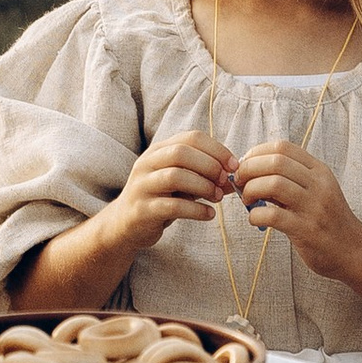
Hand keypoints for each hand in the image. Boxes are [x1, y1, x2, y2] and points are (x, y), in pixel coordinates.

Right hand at [112, 132, 233, 243]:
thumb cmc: (160, 199)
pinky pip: (173, 206)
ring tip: (218, 198)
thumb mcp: (183, 183)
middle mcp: (147, 163)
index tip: (234, 166)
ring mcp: (142, 186)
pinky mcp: (142, 210)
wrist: (126, 224)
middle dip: (209, 166)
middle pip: (181, 153)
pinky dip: (196, 210)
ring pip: (175, 176)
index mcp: (159, 151)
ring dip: (203, 186)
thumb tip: (235, 179)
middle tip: (225, 182)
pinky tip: (209, 215)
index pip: (191, 137)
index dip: (217, 149)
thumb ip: (205, 178)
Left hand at [228, 141, 361, 282]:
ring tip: (247, 200)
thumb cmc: (326, 219)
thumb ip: (288, 180)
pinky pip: (273, 215)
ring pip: (274, 184)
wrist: (354, 250)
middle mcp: (319, 184)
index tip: (245, 165)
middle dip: (249, 169)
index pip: (283, 147)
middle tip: (239, 182)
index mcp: (319, 171)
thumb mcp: (315, 191)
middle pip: (275, 162)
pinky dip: (255, 215)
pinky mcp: (307, 230)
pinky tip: (255, 219)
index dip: (257, 153)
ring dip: (251, 190)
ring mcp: (314, 207)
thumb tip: (249, 171)